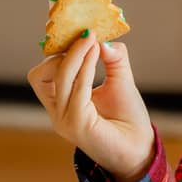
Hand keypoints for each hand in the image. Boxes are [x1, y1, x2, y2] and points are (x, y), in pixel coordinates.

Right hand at [27, 33, 154, 181]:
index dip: (56, 51)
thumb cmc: (128, 119)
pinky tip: (97, 53)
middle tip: (85, 35)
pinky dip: (85, 68)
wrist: (140, 150)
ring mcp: (64, 120)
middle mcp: (57, 112)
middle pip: (41, 75)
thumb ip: (113, 58)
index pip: (43, 74)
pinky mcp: (78, 125)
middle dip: (61, 53)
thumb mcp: (120, 80)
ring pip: (59, 79)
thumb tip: (103, 38)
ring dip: (75, 56)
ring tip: (92, 40)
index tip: (78, 31)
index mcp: (61, 102)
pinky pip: (77, 90)